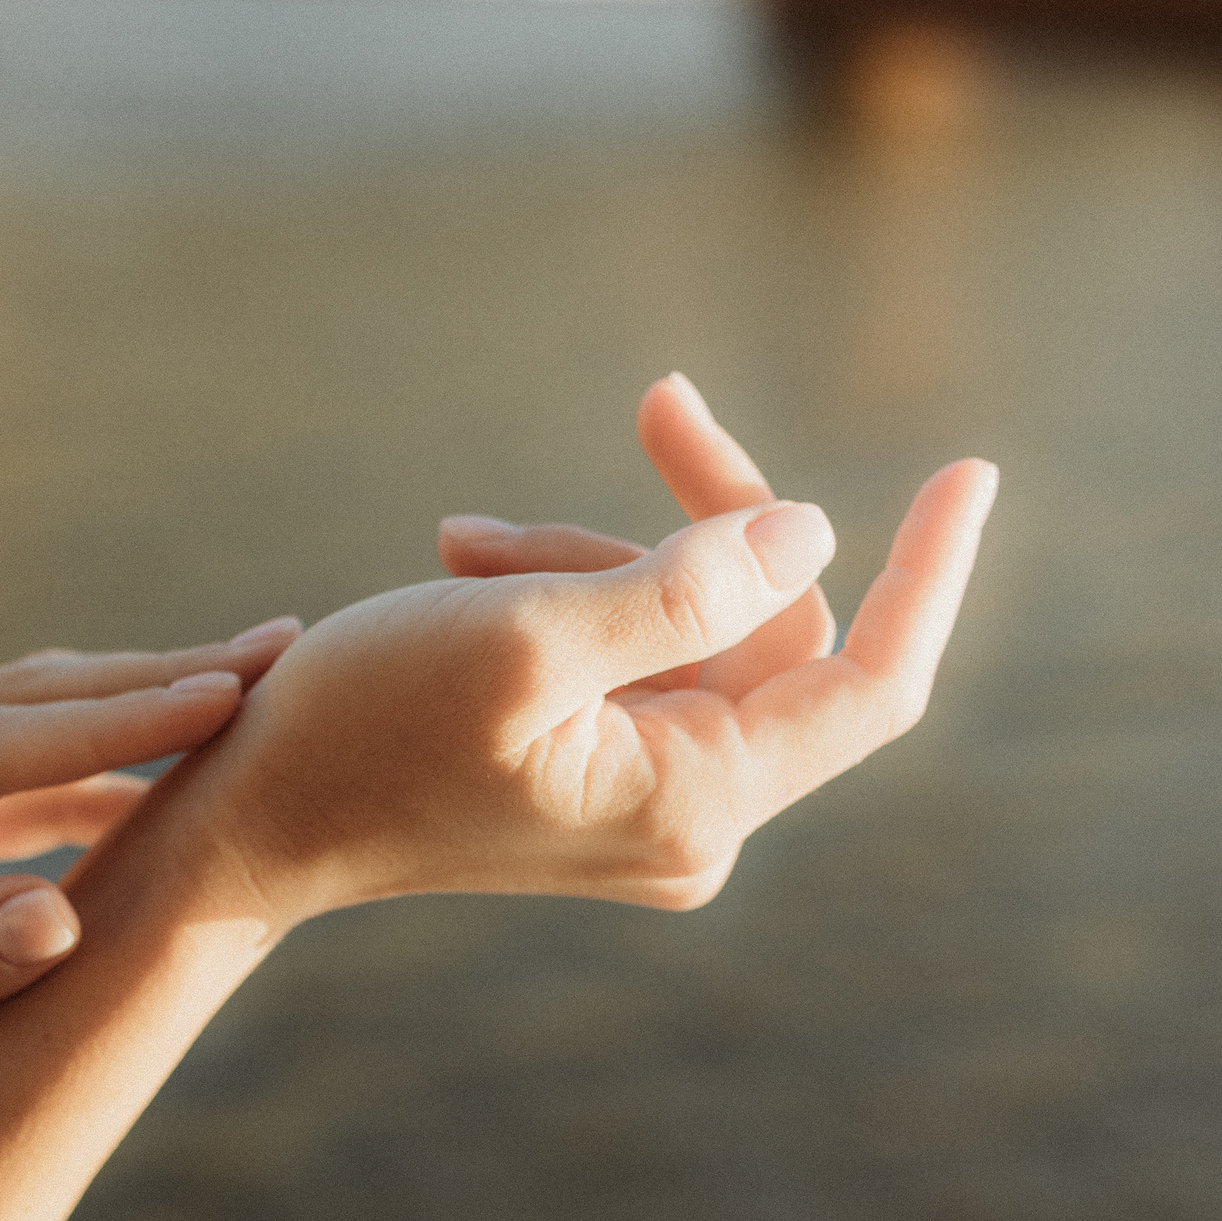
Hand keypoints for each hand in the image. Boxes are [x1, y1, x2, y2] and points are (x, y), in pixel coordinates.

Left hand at [0, 618, 301, 1184]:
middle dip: (150, 677)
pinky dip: (101, 756)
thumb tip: (61, 918)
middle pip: (14, 702)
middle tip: (282, 651)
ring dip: (137, 698)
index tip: (225, 697)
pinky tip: (190, 753)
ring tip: (260, 682)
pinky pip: (14, 763)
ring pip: (21, 715)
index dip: (111, 721)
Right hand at [182, 374, 995, 921]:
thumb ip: (684, 585)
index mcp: (696, 799)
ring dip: (602, 557)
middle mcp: (690, 819)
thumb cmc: (367, 730)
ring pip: (694, 631)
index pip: (869, 684)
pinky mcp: (594, 779)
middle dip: (709, 522)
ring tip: (473, 545)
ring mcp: (643, 804)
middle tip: (659, 400)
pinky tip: (472, 565)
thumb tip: (813, 537)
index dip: (931, 573)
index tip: (970, 469)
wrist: (250, 819)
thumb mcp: (526, 635)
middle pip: (773, 631)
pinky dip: (570, 596)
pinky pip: (634, 657)